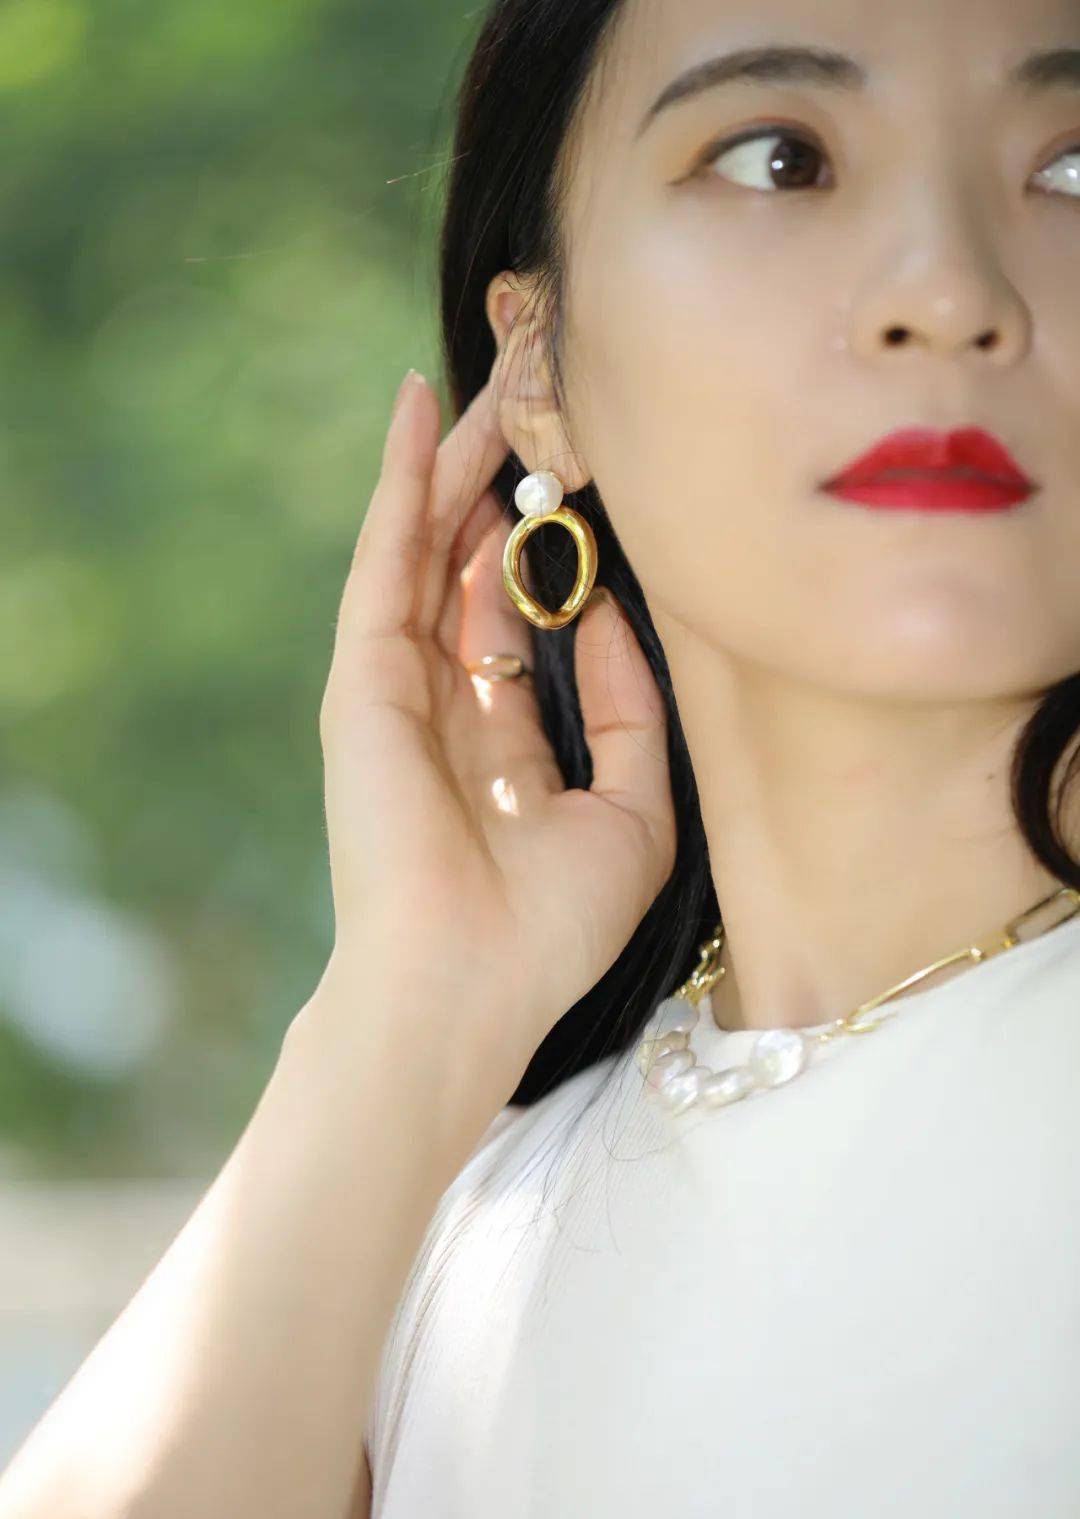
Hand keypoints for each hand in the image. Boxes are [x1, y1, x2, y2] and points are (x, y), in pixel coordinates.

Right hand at [314, 368, 675, 1070]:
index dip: (547, 551)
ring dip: (458, 460)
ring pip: (426, 545)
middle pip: (468, 566)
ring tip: (498, 377)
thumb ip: (629, 716)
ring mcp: (395, 685)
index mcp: (497, 739)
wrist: (466, 989)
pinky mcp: (362, 675)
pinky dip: (400, 482)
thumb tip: (607, 618)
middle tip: (540, 399)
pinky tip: (422, 408)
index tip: (588, 482)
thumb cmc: (549, 929)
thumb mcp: (632, 815)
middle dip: (503, 485)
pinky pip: (385, 556)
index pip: (517, 620)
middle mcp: (442, 703)